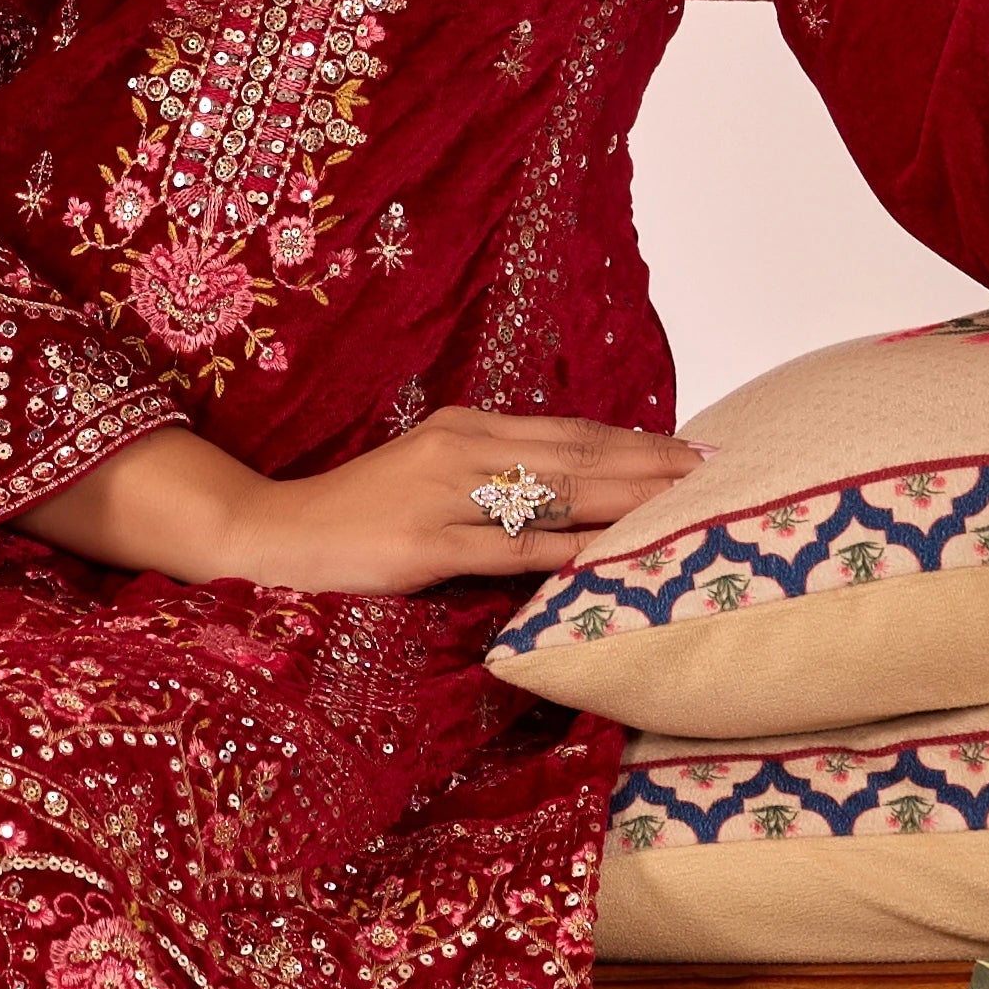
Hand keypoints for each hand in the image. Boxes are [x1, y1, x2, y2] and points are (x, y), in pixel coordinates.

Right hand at [17, 409, 703, 597]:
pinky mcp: (426, 545)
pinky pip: (507, 551)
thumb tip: (568, 493)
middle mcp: (462, 451)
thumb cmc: (357, 513)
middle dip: (651, 467)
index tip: (696, 452)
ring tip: (683, 510)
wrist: (272, 533)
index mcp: (466, 430)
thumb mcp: (428, 477)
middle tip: (716, 474)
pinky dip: (560, 554)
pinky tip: (604, 558)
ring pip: (554, 496)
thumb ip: (492, 478)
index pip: (570, 433)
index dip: (637, 442)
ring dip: (624, 503)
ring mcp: (444, 497)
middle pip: (577, 457)